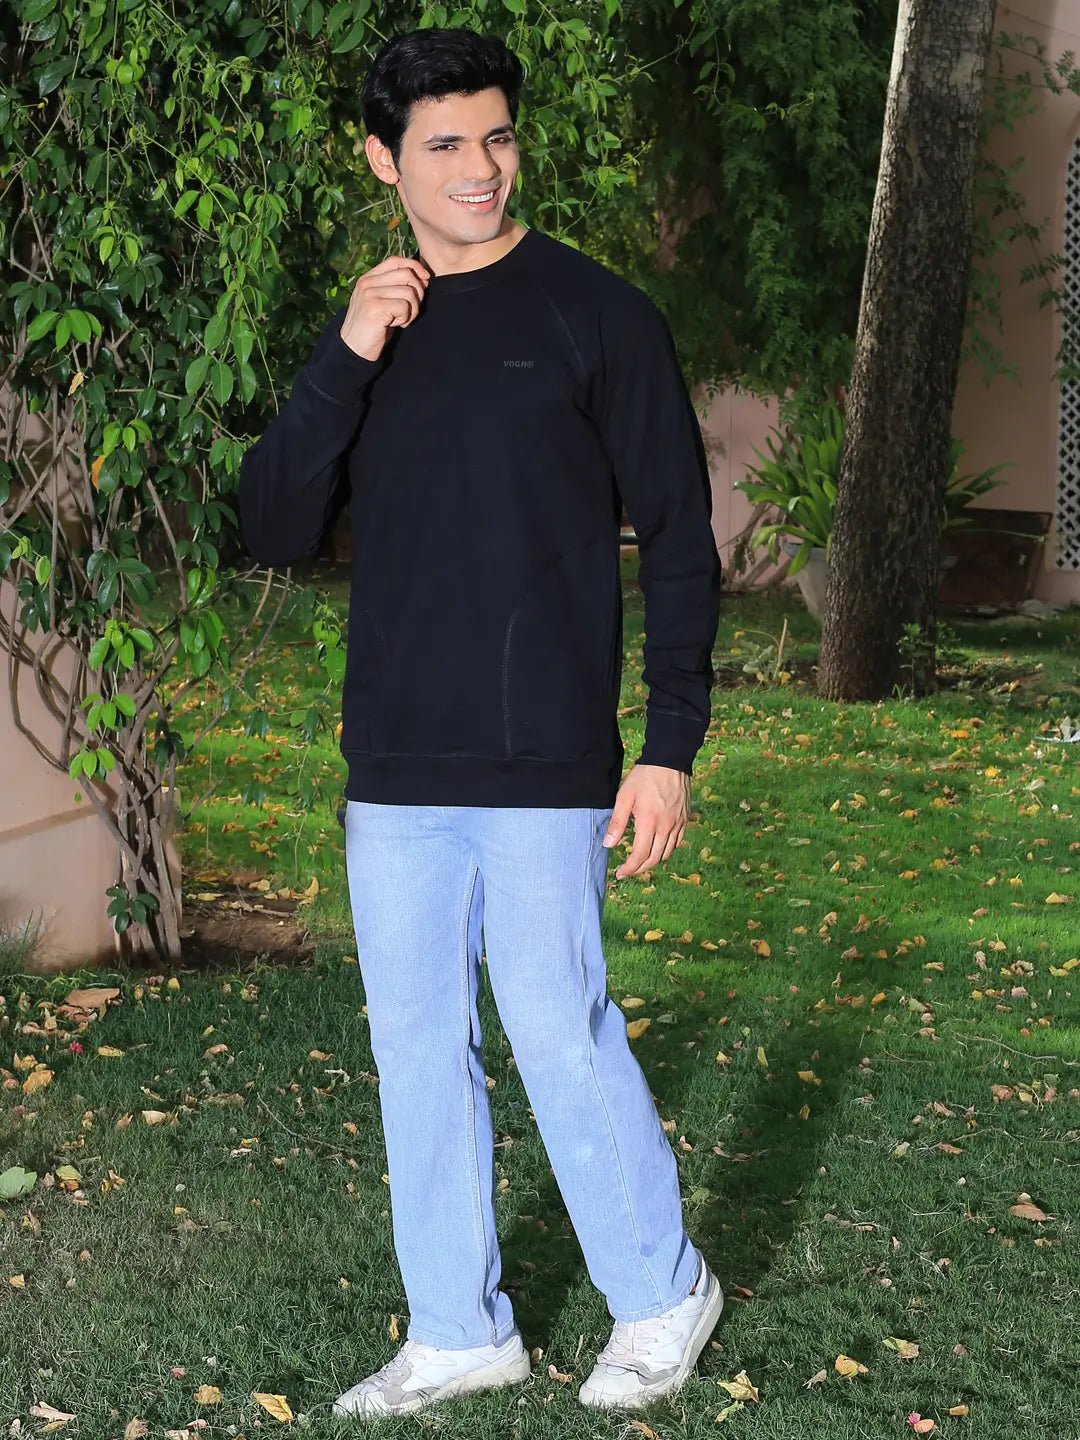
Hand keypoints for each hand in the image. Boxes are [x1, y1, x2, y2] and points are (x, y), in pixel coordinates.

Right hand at [339, 255, 430, 361]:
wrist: (354, 348)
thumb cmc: (373, 327)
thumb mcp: (381, 301)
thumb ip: (393, 287)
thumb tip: (422, 277)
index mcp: (368, 278)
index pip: (396, 261)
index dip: (415, 266)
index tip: (425, 280)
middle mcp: (368, 282)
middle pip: (406, 274)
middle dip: (418, 292)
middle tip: (412, 309)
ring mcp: (370, 294)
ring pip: (409, 291)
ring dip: (413, 309)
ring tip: (403, 320)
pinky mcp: (375, 307)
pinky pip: (404, 306)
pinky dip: (406, 318)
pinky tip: (396, 325)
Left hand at [603, 763, 690, 878]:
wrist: (669, 761)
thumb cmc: (644, 777)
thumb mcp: (625, 797)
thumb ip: (617, 823)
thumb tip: (609, 844)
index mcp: (649, 822)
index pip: (640, 855)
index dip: (629, 868)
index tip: (620, 873)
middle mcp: (666, 827)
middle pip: (653, 858)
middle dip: (639, 869)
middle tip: (627, 870)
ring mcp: (678, 824)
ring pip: (666, 853)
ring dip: (652, 862)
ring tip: (640, 862)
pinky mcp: (684, 820)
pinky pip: (676, 843)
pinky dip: (665, 851)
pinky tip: (656, 849)